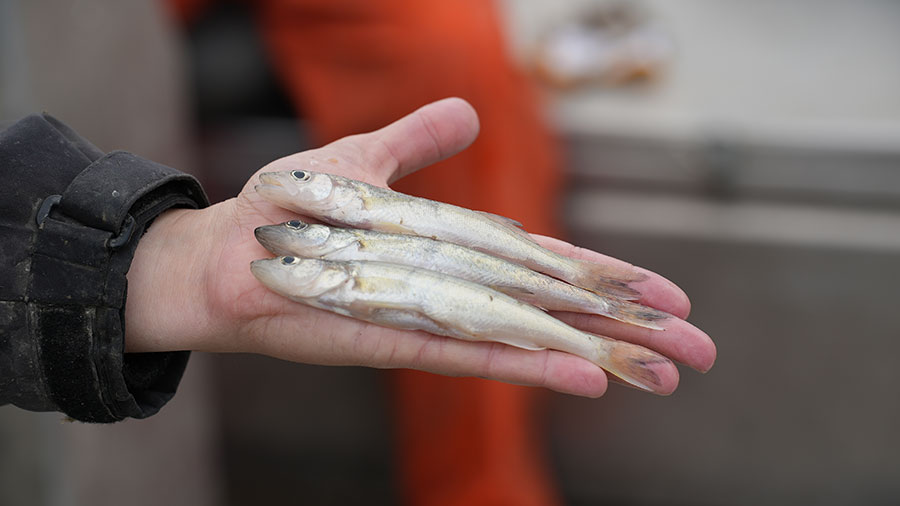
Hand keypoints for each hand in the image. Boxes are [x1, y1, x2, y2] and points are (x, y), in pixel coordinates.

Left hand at [124, 98, 714, 396]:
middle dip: (630, 331)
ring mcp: (430, 315)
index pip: (549, 264)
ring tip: (663, 374)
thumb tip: (469, 112)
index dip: (609, 280)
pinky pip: (470, 353)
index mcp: (456, 247)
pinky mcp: (396, 339)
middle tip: (699, 353)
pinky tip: (583, 377)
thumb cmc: (289, 208)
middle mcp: (454, 287)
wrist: (225, 250)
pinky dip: (525, 364)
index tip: (668, 296)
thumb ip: (418, 141)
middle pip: (557, 309)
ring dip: (599, 356)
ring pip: (528, 337)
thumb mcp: (365, 161)